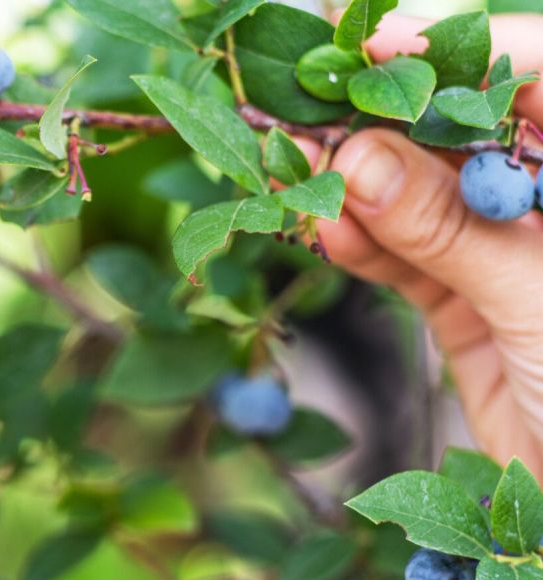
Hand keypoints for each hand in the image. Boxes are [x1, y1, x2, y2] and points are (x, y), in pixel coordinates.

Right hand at [319, 13, 542, 475]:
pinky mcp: (470, 303)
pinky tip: (322, 229)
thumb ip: (445, 230)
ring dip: (357, 185)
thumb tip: (355, 161)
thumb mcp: (535, 303)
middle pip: (467, 132)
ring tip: (294, 170)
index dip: (463, 51)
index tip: (379, 42)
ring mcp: (512, 253)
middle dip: (387, 118)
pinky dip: (361, 244)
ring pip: (423, 195)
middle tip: (307, 105)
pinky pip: (406, 257)